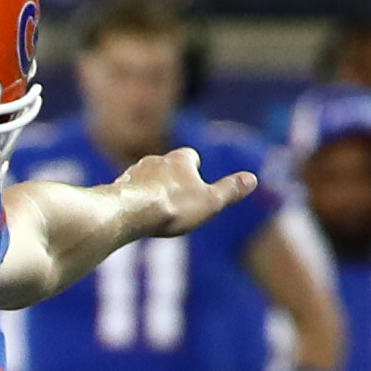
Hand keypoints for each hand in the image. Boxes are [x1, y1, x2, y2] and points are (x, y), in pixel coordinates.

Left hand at [111, 142, 257, 244]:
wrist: (131, 212)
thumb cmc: (173, 207)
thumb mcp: (210, 203)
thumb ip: (230, 191)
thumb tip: (253, 179)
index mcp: (180, 159)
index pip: (190, 156)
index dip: (194, 168)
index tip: (196, 180)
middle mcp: (156, 160)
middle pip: (166, 165)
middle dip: (171, 178)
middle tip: (177, 198)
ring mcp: (134, 172)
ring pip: (146, 176)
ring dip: (150, 188)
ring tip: (155, 208)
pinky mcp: (117, 187)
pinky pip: (128, 190)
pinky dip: (133, 198)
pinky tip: (134, 214)